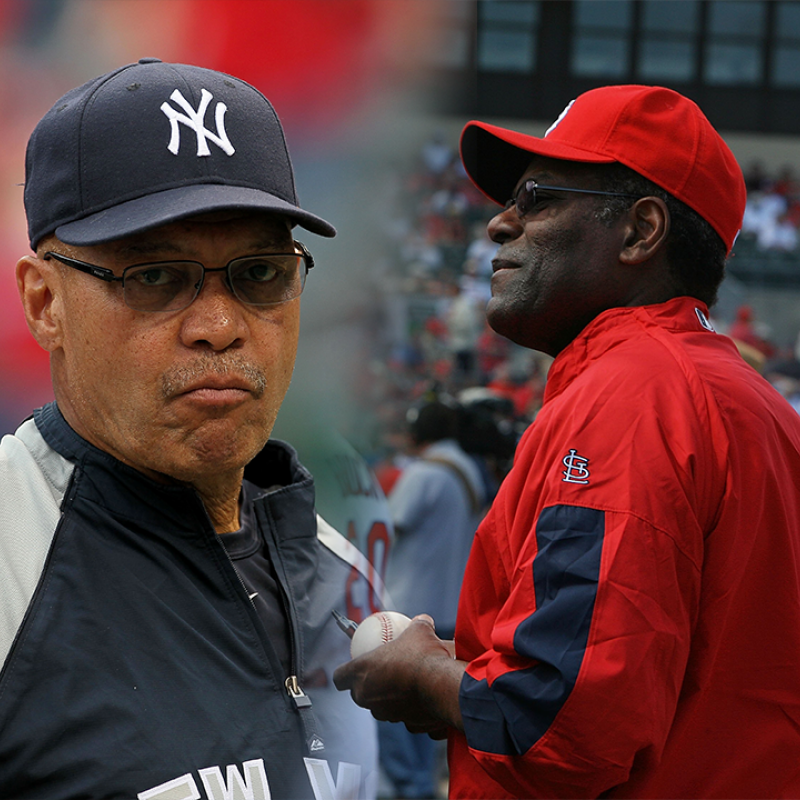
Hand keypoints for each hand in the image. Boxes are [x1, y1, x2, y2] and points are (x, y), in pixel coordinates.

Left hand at [333, 614, 465, 732]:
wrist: (443, 684)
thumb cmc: (425, 654)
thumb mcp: (419, 630)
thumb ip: (416, 624)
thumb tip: (423, 619)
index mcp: (361, 671)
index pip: (340, 677)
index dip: (343, 674)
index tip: (350, 669)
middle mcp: (368, 696)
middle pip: (358, 695)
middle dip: (365, 688)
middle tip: (378, 676)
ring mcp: (385, 713)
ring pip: (380, 708)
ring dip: (387, 699)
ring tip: (402, 687)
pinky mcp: (405, 724)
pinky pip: (404, 716)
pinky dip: (410, 709)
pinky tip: (422, 698)